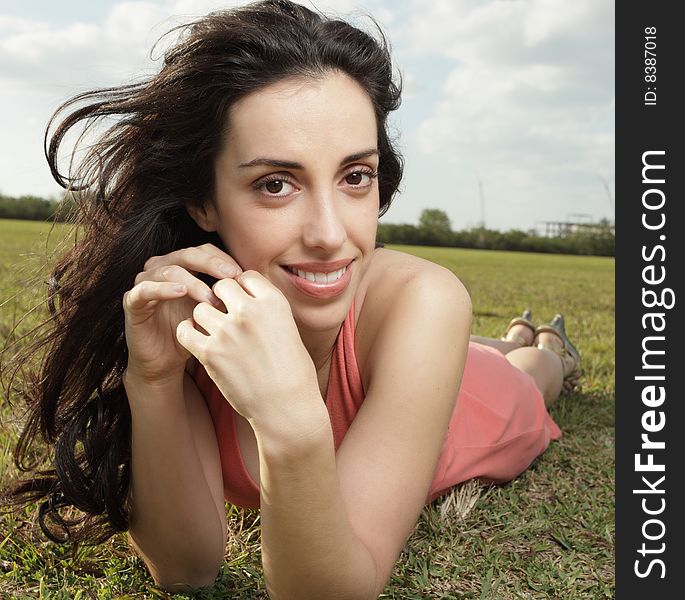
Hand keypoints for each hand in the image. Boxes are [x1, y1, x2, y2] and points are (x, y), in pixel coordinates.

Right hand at [123, 244, 242, 384]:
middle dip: (212, 264)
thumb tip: (261, 281)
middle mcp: (163, 268)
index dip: (224, 259)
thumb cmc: (195, 333)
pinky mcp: (133, 301)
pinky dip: (163, 288)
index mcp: (183, 266)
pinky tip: (180, 291)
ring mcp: (145, 282)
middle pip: (189, 254)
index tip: (244, 274)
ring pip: (169, 270)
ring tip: (211, 298)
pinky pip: (145, 289)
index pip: (206, 251)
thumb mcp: (216, 311)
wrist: (166, 361)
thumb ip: (230, 293)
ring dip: (193, 282)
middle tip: (231, 277)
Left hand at [175, 271, 319, 422]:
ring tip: (214, 333)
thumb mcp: (289, 329)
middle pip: (221, 286)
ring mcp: (227, 331)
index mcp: (273, 302)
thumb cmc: (294, 373)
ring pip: (201, 308)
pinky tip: (199, 342)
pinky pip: (185, 330)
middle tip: (226, 317)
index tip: (243, 304)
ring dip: (205, 318)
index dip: (242, 289)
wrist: (287, 408)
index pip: (246, 277)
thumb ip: (268, 309)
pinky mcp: (210, 352)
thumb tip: (249, 297)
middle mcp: (249, 311)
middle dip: (221, 299)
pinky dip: (189, 334)